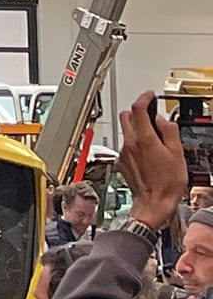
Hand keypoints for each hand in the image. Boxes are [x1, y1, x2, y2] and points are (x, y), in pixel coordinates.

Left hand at [120, 91, 188, 229]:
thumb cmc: (167, 182)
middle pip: (126, 116)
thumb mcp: (177, 153)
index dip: (144, 98)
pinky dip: (133, 142)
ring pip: (125, 130)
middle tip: (150, 112)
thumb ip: (169, 131)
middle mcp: (130, 144)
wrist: (154, 202)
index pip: (138, 108)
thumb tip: (163, 119)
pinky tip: (146, 149)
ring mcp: (123, 153)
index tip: (150, 95)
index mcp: (144, 139)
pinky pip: (125, 145)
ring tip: (152, 134)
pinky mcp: (121, 162)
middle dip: (137, 111)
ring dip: (136, 127)